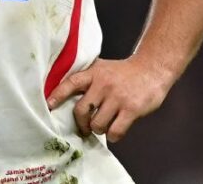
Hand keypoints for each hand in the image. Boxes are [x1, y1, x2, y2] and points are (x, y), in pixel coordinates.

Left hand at [46, 57, 173, 142]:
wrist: (153, 69)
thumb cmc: (125, 72)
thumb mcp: (103, 68)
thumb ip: (88, 79)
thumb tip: (64, 94)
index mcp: (94, 73)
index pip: (71, 83)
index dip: (58, 95)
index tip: (49, 105)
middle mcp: (104, 84)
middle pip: (81, 111)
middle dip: (82, 123)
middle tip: (86, 127)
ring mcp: (117, 97)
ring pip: (97, 124)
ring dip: (99, 129)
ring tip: (106, 124)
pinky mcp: (131, 109)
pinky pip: (114, 131)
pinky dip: (113, 135)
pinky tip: (116, 129)